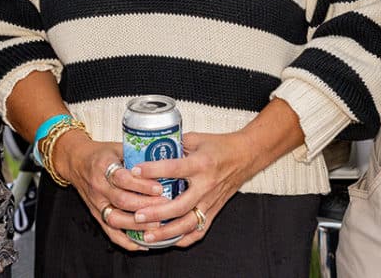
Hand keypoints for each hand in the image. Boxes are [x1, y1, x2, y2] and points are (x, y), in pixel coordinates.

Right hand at [50, 131, 165, 251]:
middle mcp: (98, 186)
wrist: (75, 162)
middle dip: (145, 205)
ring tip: (157, 225)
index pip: (122, 178)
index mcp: (104, 166)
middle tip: (165, 206)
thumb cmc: (101, 154)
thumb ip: (137, 154)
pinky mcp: (96, 215)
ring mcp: (96, 203)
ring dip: (138, 225)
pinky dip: (127, 241)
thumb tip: (165, 160)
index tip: (160, 188)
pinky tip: (143, 244)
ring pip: (116, 219)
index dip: (141, 184)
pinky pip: (110, 232)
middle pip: (121, 200)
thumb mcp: (117, 147)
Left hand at [127, 130, 259, 247]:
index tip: (134, 171)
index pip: (174, 168)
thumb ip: (174, 145)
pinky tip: (167, 241)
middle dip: (156, 213)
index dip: (153, 170)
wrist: (246, 156)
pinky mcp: (214, 211)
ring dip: (166, 232)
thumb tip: (150, 149)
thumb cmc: (220, 146)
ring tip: (147, 235)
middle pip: (180, 205)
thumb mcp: (196, 138)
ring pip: (188, 223)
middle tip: (137, 215)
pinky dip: (183, 238)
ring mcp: (211, 201)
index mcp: (201, 164)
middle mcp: (206, 185)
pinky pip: (198, 230)